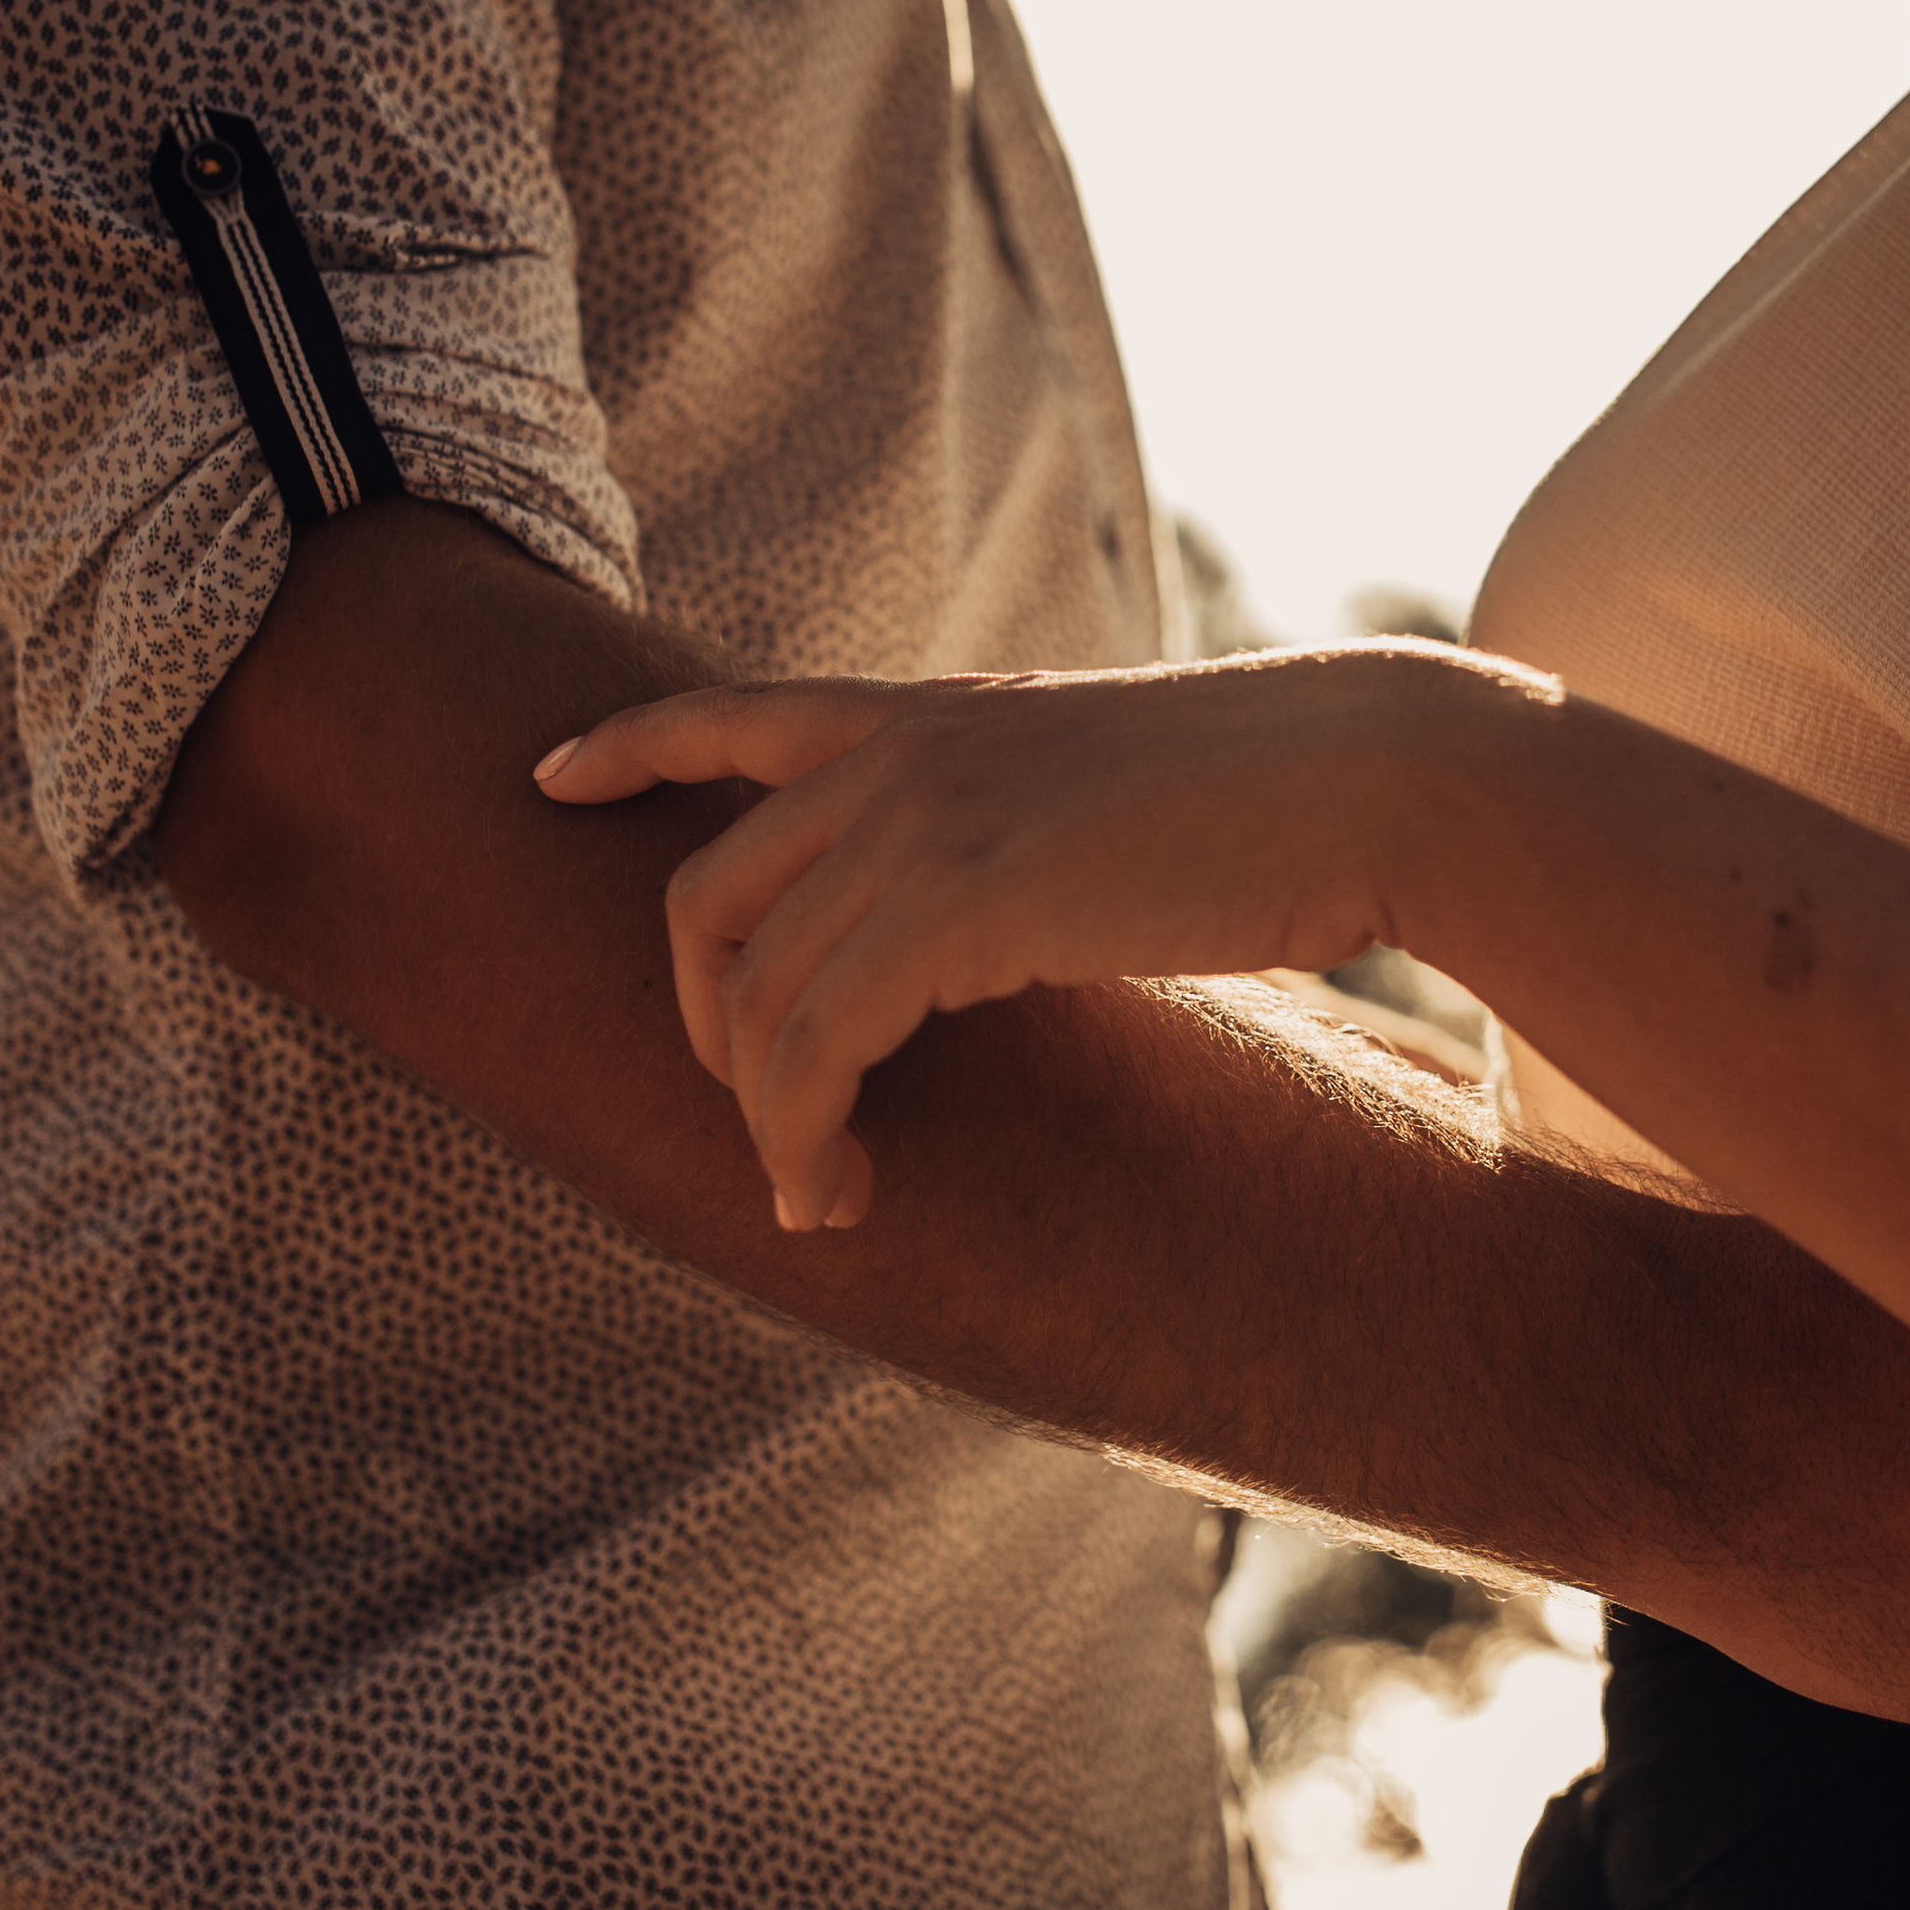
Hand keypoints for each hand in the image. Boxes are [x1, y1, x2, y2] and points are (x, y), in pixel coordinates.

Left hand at [536, 643, 1534, 1225]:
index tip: (547, 780)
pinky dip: (804, 1136)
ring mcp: (920, 823)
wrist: (1363, 774)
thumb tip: (1021, 897)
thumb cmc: (1277, 797)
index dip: (626, 747)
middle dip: (703, 1025)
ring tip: (818, 1195)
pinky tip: (844, 1191)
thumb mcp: (1111, 784)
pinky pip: (815, 1043)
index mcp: (934, 714)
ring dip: (767, 1120)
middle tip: (765, 1115)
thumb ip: (1025, 820)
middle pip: (707, 895)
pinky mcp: (956, 908)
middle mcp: (900, 757)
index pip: (734, 713)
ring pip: (757, 994)